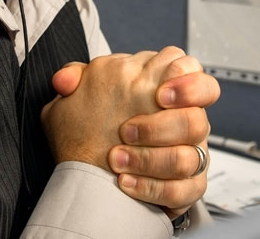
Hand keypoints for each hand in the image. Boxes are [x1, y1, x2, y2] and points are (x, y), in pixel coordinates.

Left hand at [45, 47, 219, 214]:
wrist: (91, 170)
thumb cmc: (93, 127)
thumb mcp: (78, 97)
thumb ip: (72, 78)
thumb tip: (63, 81)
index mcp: (162, 88)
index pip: (191, 70)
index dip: (186, 81)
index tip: (159, 94)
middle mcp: (183, 119)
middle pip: (196, 118)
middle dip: (162, 126)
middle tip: (126, 131)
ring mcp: (190, 153)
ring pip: (190, 157)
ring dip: (149, 159)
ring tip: (115, 159)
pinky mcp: (188, 186)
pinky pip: (184, 190)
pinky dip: (152, 187)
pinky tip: (125, 182)